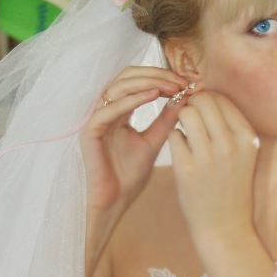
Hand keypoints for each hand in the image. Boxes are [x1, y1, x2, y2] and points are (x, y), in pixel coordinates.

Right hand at [81, 65, 189, 215]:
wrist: (114, 202)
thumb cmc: (130, 176)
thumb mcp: (154, 142)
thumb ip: (166, 120)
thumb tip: (185, 97)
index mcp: (119, 112)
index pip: (138, 82)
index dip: (161, 77)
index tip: (186, 82)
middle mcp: (106, 111)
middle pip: (127, 77)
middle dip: (155, 74)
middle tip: (180, 81)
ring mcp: (96, 119)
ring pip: (117, 87)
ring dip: (146, 82)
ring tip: (170, 86)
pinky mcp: (89, 132)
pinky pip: (109, 109)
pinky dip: (132, 99)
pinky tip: (153, 96)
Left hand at [169, 91, 259, 254]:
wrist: (225, 227)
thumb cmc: (231, 187)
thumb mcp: (244, 154)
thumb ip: (231, 126)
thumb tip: (207, 96)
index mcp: (247, 138)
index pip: (222, 98)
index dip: (207, 100)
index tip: (203, 113)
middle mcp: (230, 144)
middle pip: (203, 100)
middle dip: (192, 106)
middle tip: (190, 121)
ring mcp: (208, 157)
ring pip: (186, 114)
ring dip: (182, 121)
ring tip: (186, 136)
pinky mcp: (187, 169)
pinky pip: (173, 136)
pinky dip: (175, 140)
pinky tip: (182, 154)